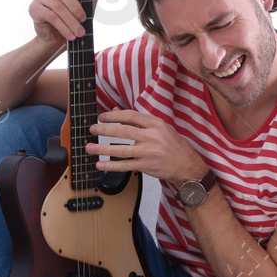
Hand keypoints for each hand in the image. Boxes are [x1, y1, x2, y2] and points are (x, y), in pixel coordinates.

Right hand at [28, 0, 103, 45]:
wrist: (60, 37)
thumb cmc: (75, 15)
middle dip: (76, 7)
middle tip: (84, 19)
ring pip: (57, 6)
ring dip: (71, 21)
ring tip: (80, 32)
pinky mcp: (34, 9)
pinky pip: (50, 17)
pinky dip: (63, 27)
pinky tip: (70, 35)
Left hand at [87, 109, 206, 185]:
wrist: (187, 165)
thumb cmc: (172, 144)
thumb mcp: (160, 127)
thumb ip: (138, 120)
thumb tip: (115, 110)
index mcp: (156, 124)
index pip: (131, 116)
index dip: (114, 116)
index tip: (102, 117)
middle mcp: (152, 137)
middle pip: (124, 132)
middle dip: (105, 130)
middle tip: (92, 129)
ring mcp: (149, 152)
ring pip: (121, 150)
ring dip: (102, 148)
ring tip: (89, 148)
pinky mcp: (147, 166)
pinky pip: (125, 165)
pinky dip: (111, 165)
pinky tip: (100, 164)